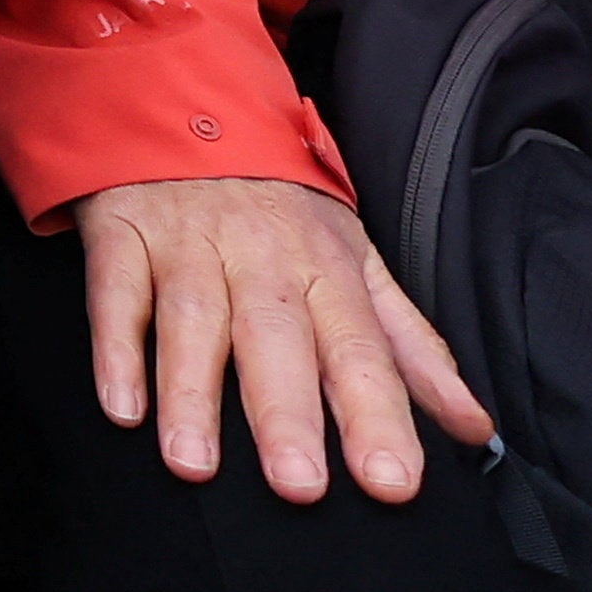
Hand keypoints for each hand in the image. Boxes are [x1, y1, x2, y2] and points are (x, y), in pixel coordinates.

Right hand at [72, 172, 491, 502]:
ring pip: (191, 319)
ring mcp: (187, 242)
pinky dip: (114, 349)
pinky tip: (121, 409)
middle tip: (298, 488)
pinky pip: (115, 292)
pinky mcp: (122, 232)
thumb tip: (476, 428)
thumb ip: (412, 348)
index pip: (360, 350)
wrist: (188, 103)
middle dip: (287, 412)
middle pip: (276, 337)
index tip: (392, 483)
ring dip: (190, 393)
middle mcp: (260, 255)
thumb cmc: (283, 208)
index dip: (378, 415)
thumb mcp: (358, 263)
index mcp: (327, 268)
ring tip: (194, 466)